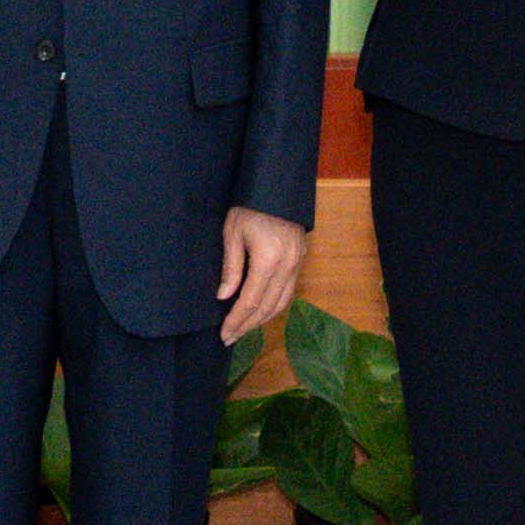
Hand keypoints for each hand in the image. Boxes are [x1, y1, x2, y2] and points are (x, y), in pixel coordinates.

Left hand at [216, 207, 307, 346]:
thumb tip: (224, 297)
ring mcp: (297, 264)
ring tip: (243, 329)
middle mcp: (287, 266)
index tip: (224, 334)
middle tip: (229, 338)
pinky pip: (288, 292)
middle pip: (267, 307)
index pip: (251, 301)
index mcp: (268, 259)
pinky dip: (274, 306)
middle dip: (247, 325)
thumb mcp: (232, 233)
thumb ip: (231, 268)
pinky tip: (261, 312)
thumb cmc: (249, 206)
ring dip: (262, 319)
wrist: (277, 187)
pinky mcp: (300, 260)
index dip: (237, 320)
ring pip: (281, 302)